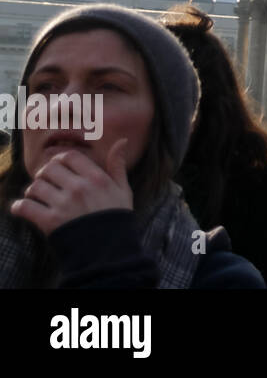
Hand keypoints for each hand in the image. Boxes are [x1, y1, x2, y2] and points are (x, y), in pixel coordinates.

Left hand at [10, 139, 133, 235]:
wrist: (108, 249)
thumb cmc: (116, 217)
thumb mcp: (123, 190)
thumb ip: (117, 165)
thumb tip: (121, 140)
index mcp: (96, 178)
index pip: (69, 157)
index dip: (60, 159)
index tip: (58, 168)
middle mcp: (79, 188)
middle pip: (49, 169)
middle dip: (44, 175)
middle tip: (46, 183)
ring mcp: (63, 205)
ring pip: (35, 187)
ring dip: (32, 191)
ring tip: (36, 197)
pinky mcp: (49, 222)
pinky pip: (25, 207)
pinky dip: (19, 207)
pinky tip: (23, 209)